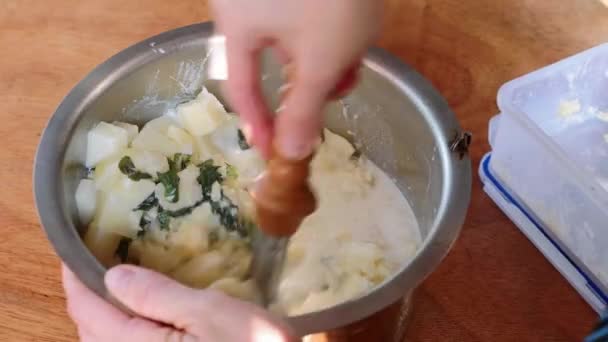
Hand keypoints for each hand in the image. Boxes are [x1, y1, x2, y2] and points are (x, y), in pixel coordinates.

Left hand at [62, 264, 295, 341]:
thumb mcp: (209, 312)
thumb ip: (157, 295)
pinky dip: (123, 331)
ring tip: (118, 287)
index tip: (73, 251)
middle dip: (86, 298)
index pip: (87, 310)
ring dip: (103, 316)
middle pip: (90, 331)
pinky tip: (144, 318)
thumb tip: (112, 276)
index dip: (75, 279)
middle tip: (98, 263)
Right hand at [211, 0, 381, 158]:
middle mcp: (245, 3)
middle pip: (272, 60)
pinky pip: (307, 14)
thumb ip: (304, 109)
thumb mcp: (321, 60)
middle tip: (339, 90)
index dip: (258, 122)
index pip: (241, 86)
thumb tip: (290, 154)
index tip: (273, 150)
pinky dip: (329, 30)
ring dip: (326, 56)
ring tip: (357, 60)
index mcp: (237, 23)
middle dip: (308, 83)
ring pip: (295, 36)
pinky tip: (356, 29)